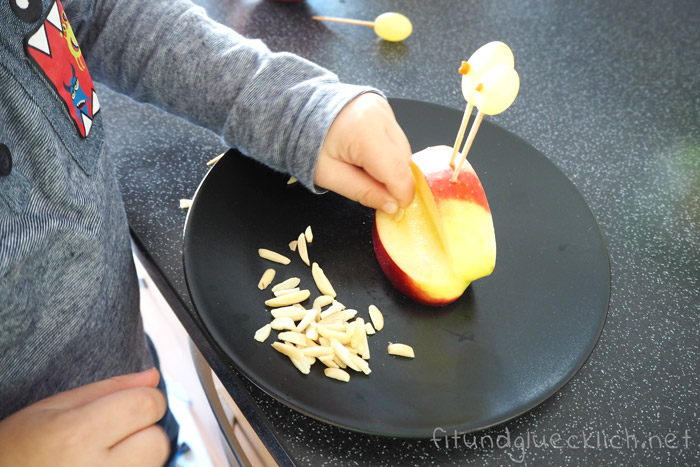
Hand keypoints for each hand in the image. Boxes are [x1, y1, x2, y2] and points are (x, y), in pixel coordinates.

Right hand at [0, 368, 169, 466]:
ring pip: (154, 465)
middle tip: (108, 438)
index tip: (126, 406)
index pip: (148, 405)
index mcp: (77, 436)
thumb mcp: (52, 408)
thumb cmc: (18, 449)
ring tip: (101, 459)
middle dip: (143, 433)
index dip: (143, 399)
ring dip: (139, 457)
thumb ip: (109, 389)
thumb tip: (154, 376)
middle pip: (157, 441)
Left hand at [315, 93, 413, 213]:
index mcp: (364, 132)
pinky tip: (369, 155)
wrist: (303, 114)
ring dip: (392, 167)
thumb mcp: (331, 176)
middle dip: (394, 181)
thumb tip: (392, 206)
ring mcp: (385, 110)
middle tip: (372, 188)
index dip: (401, 194)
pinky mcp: (386, 109)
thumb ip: (364, 192)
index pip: (397, 171)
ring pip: (404, 151)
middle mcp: (381, 116)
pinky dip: (388, 153)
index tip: (396, 208)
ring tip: (365, 168)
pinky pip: (397, 140)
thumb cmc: (311, 144)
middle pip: (404, 161)